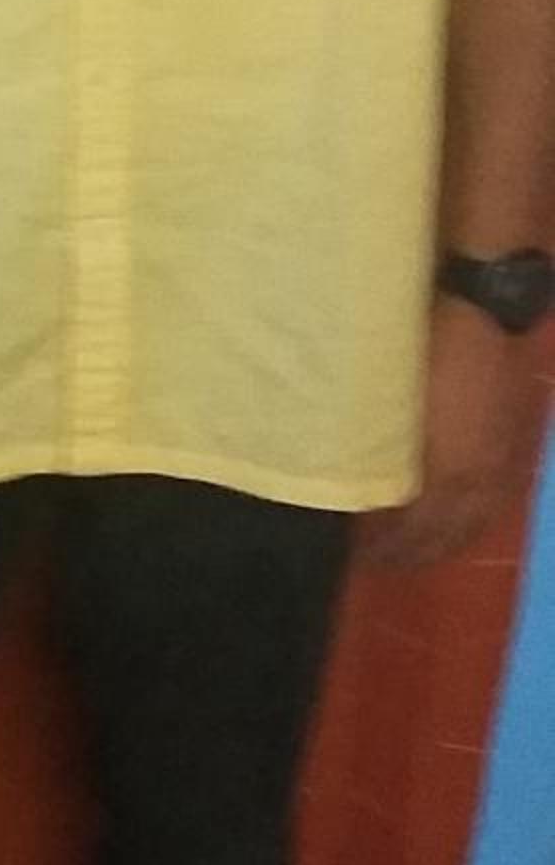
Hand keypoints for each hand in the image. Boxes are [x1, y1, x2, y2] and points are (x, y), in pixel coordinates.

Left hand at [361, 295, 540, 573]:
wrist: (484, 304)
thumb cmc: (425, 343)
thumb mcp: (388, 395)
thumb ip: (375, 444)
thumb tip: (356, 479)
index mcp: (447, 470)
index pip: (411, 531)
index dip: (381, 546)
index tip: (351, 551)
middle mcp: (478, 479)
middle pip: (444, 537)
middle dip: (409, 554)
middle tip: (375, 560)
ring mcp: (501, 464)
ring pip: (472, 525)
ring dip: (442, 544)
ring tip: (412, 551)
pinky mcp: (513, 447)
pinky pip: (494, 504)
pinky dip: (470, 523)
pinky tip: (456, 522)